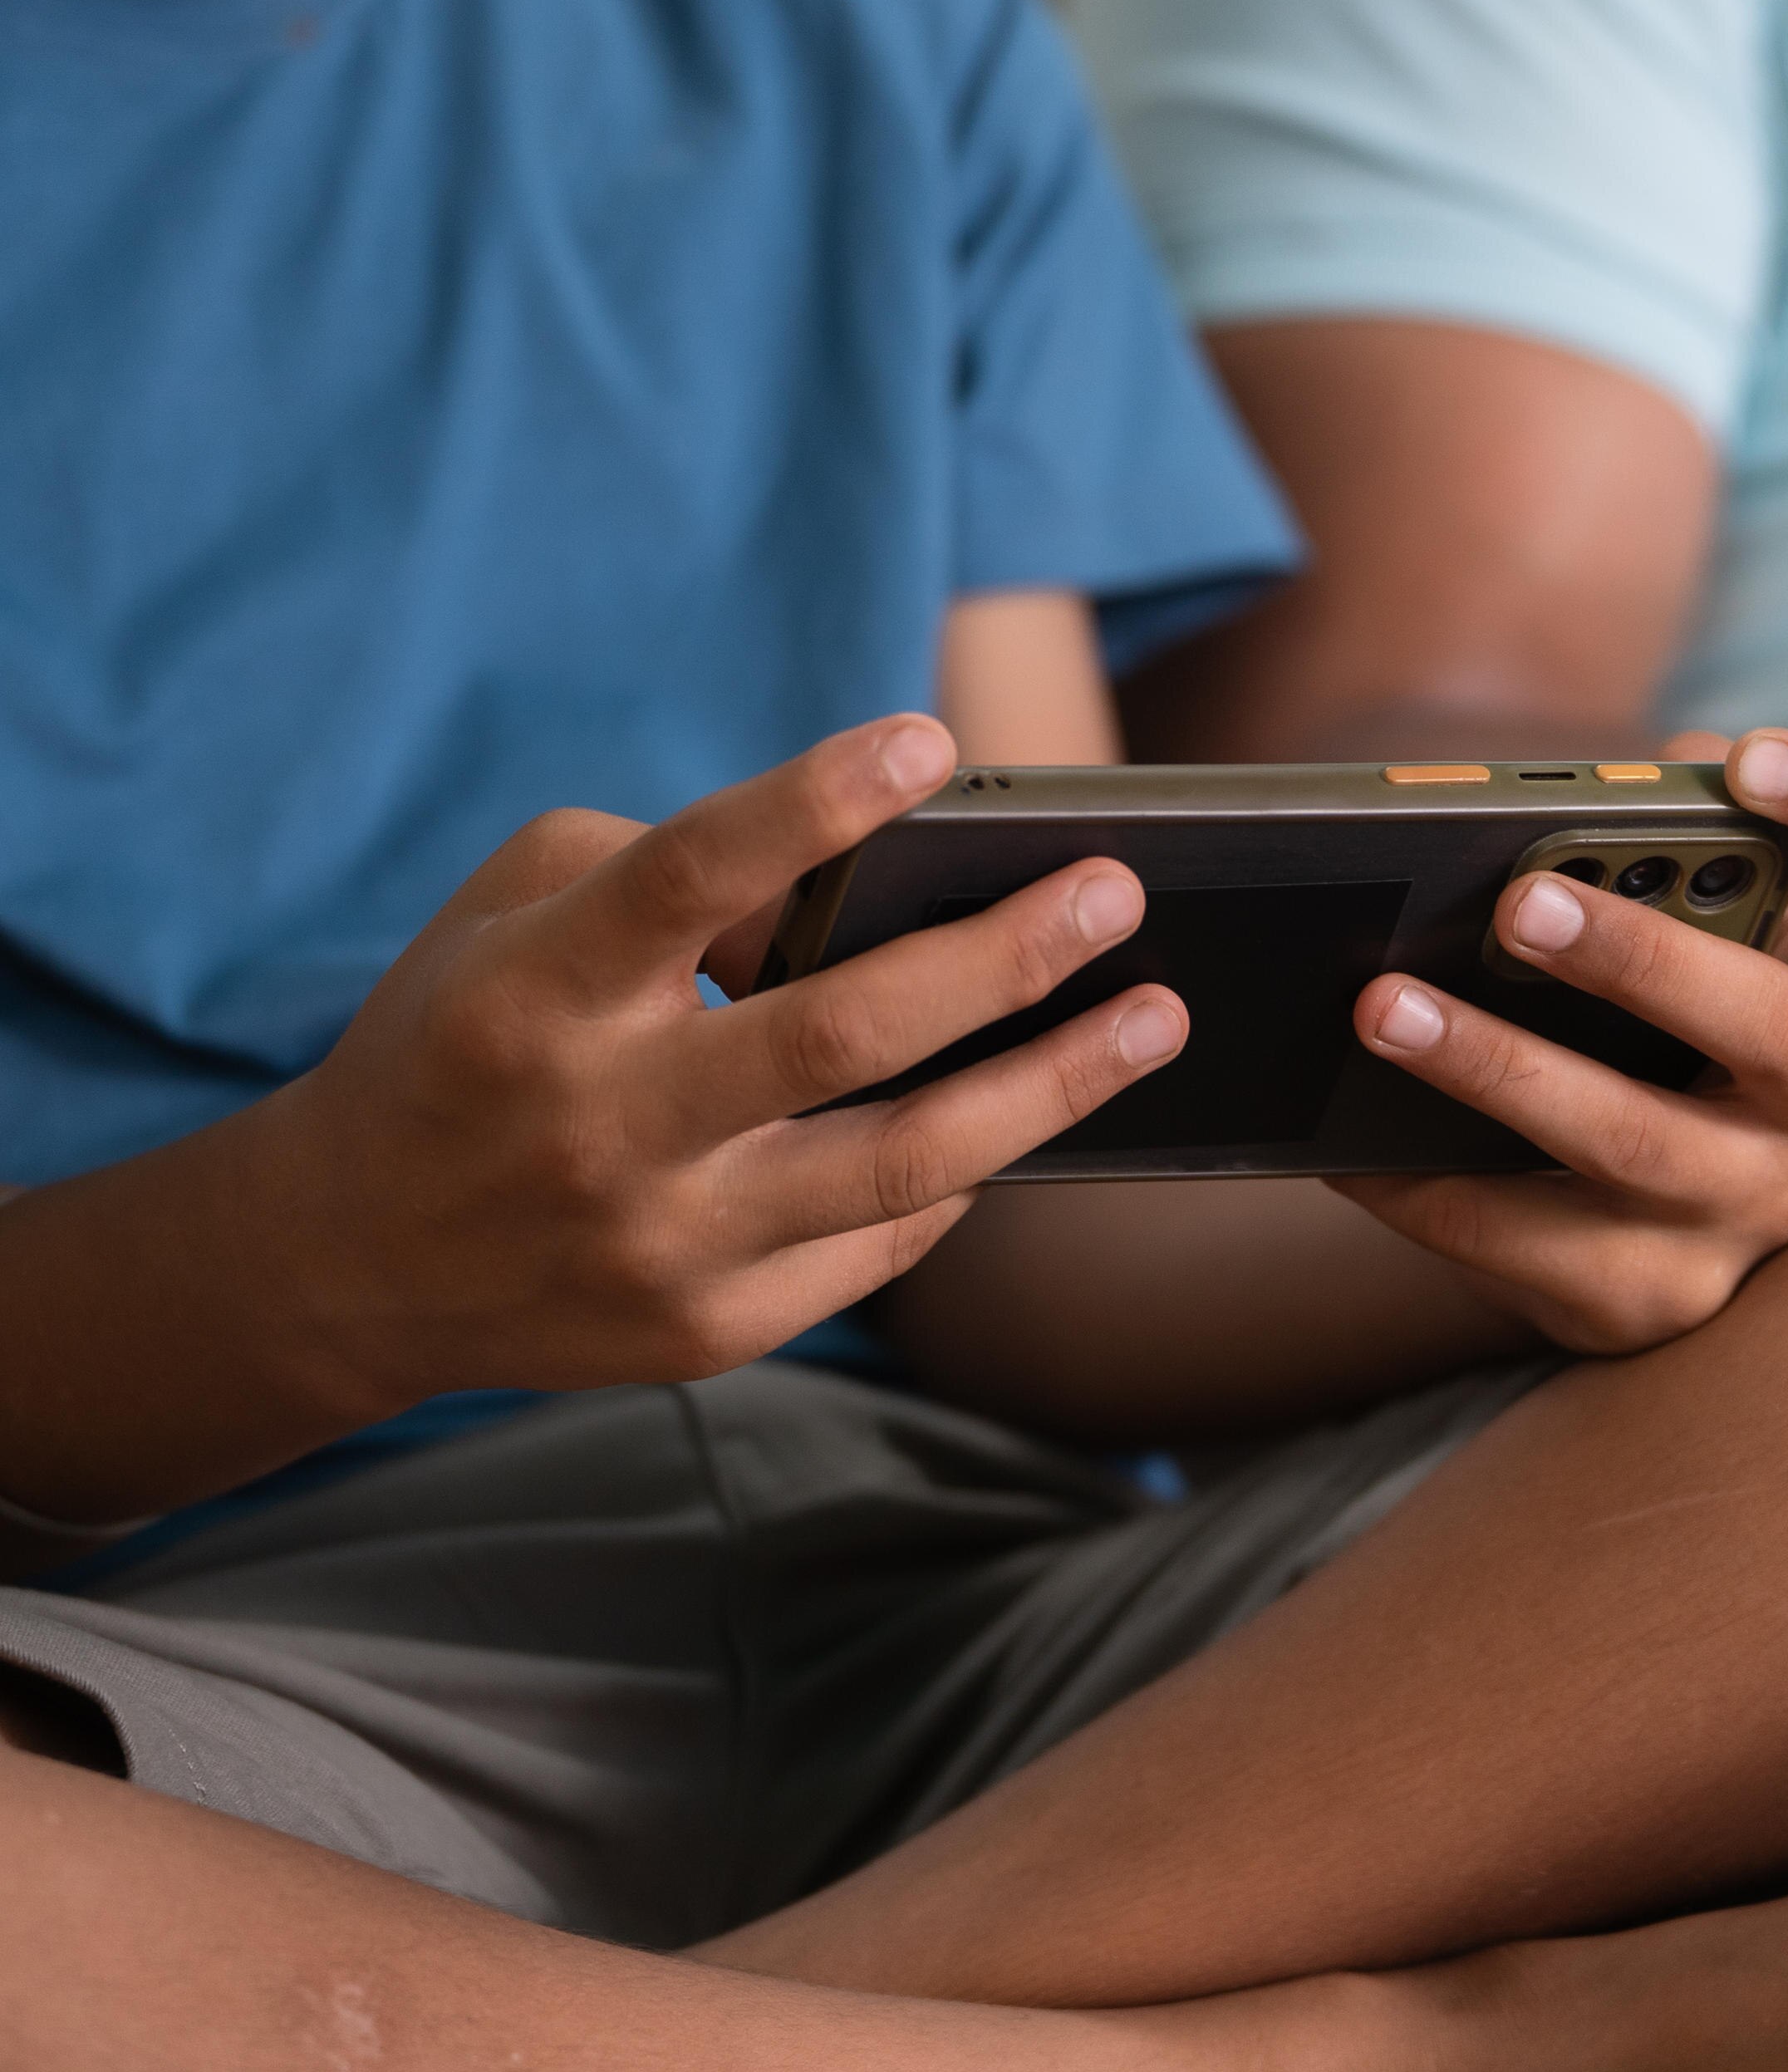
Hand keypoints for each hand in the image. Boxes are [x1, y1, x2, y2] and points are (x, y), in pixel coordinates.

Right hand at [254, 716, 1186, 1412]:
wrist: (351, 1260)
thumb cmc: (472, 1036)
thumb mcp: (519, 918)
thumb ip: (675, 872)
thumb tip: (878, 879)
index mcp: (537, 991)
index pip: (686, 877)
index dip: (812, 804)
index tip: (932, 742)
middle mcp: (601, 1121)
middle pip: (842, 1032)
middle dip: (1004, 960)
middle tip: (1117, 896)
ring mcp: (660, 1240)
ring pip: (906, 1164)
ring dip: (1055, 1085)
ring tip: (1153, 1018)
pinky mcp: (708, 1329)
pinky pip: (884, 1245)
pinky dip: (966, 1175)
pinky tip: (1032, 1114)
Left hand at [1331, 730, 1787, 1353]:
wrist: (1668, 1216)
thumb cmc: (1674, 1023)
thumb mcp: (1709, 935)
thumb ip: (1676, 850)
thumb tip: (1587, 805)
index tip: (1746, 758)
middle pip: (1776, 1028)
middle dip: (1645, 961)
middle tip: (1519, 901)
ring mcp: (1760, 1214)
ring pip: (1636, 1144)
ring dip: (1501, 1070)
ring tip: (1385, 1008)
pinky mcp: (1660, 1299)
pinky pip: (1532, 1248)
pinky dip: (1429, 1189)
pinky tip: (1346, 1140)